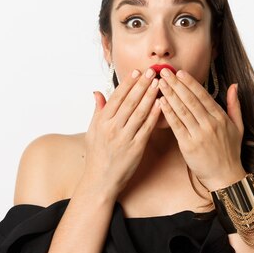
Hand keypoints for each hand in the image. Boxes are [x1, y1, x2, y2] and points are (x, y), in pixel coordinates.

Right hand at [84, 68, 161, 198]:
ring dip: (150, 96)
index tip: (136, 71)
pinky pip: (147, 128)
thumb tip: (97, 92)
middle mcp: (113, 128)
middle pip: (130, 102)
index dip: (127, 83)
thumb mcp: (92, 131)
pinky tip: (161, 104)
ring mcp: (125, 138)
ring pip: (140, 112)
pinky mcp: (136, 148)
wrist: (101, 180)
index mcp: (102, 122)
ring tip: (158, 84)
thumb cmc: (97, 155)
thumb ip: (97, 110)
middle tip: (151, 72)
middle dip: (141, 85)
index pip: (116, 97)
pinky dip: (154, 115)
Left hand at [157, 68, 245, 190]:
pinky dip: (168, 113)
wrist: (225, 176)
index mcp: (221, 118)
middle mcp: (210, 124)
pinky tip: (160, 102)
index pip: (203, 95)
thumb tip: (234, 86)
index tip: (179, 72)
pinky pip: (176, 125)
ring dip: (170, 95)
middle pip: (190, 100)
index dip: (190, 83)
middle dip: (176, 84)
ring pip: (182, 110)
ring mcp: (199, 134)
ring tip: (159, 83)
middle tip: (164, 72)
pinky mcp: (188, 145)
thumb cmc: (231, 152)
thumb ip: (235, 105)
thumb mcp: (238, 127)